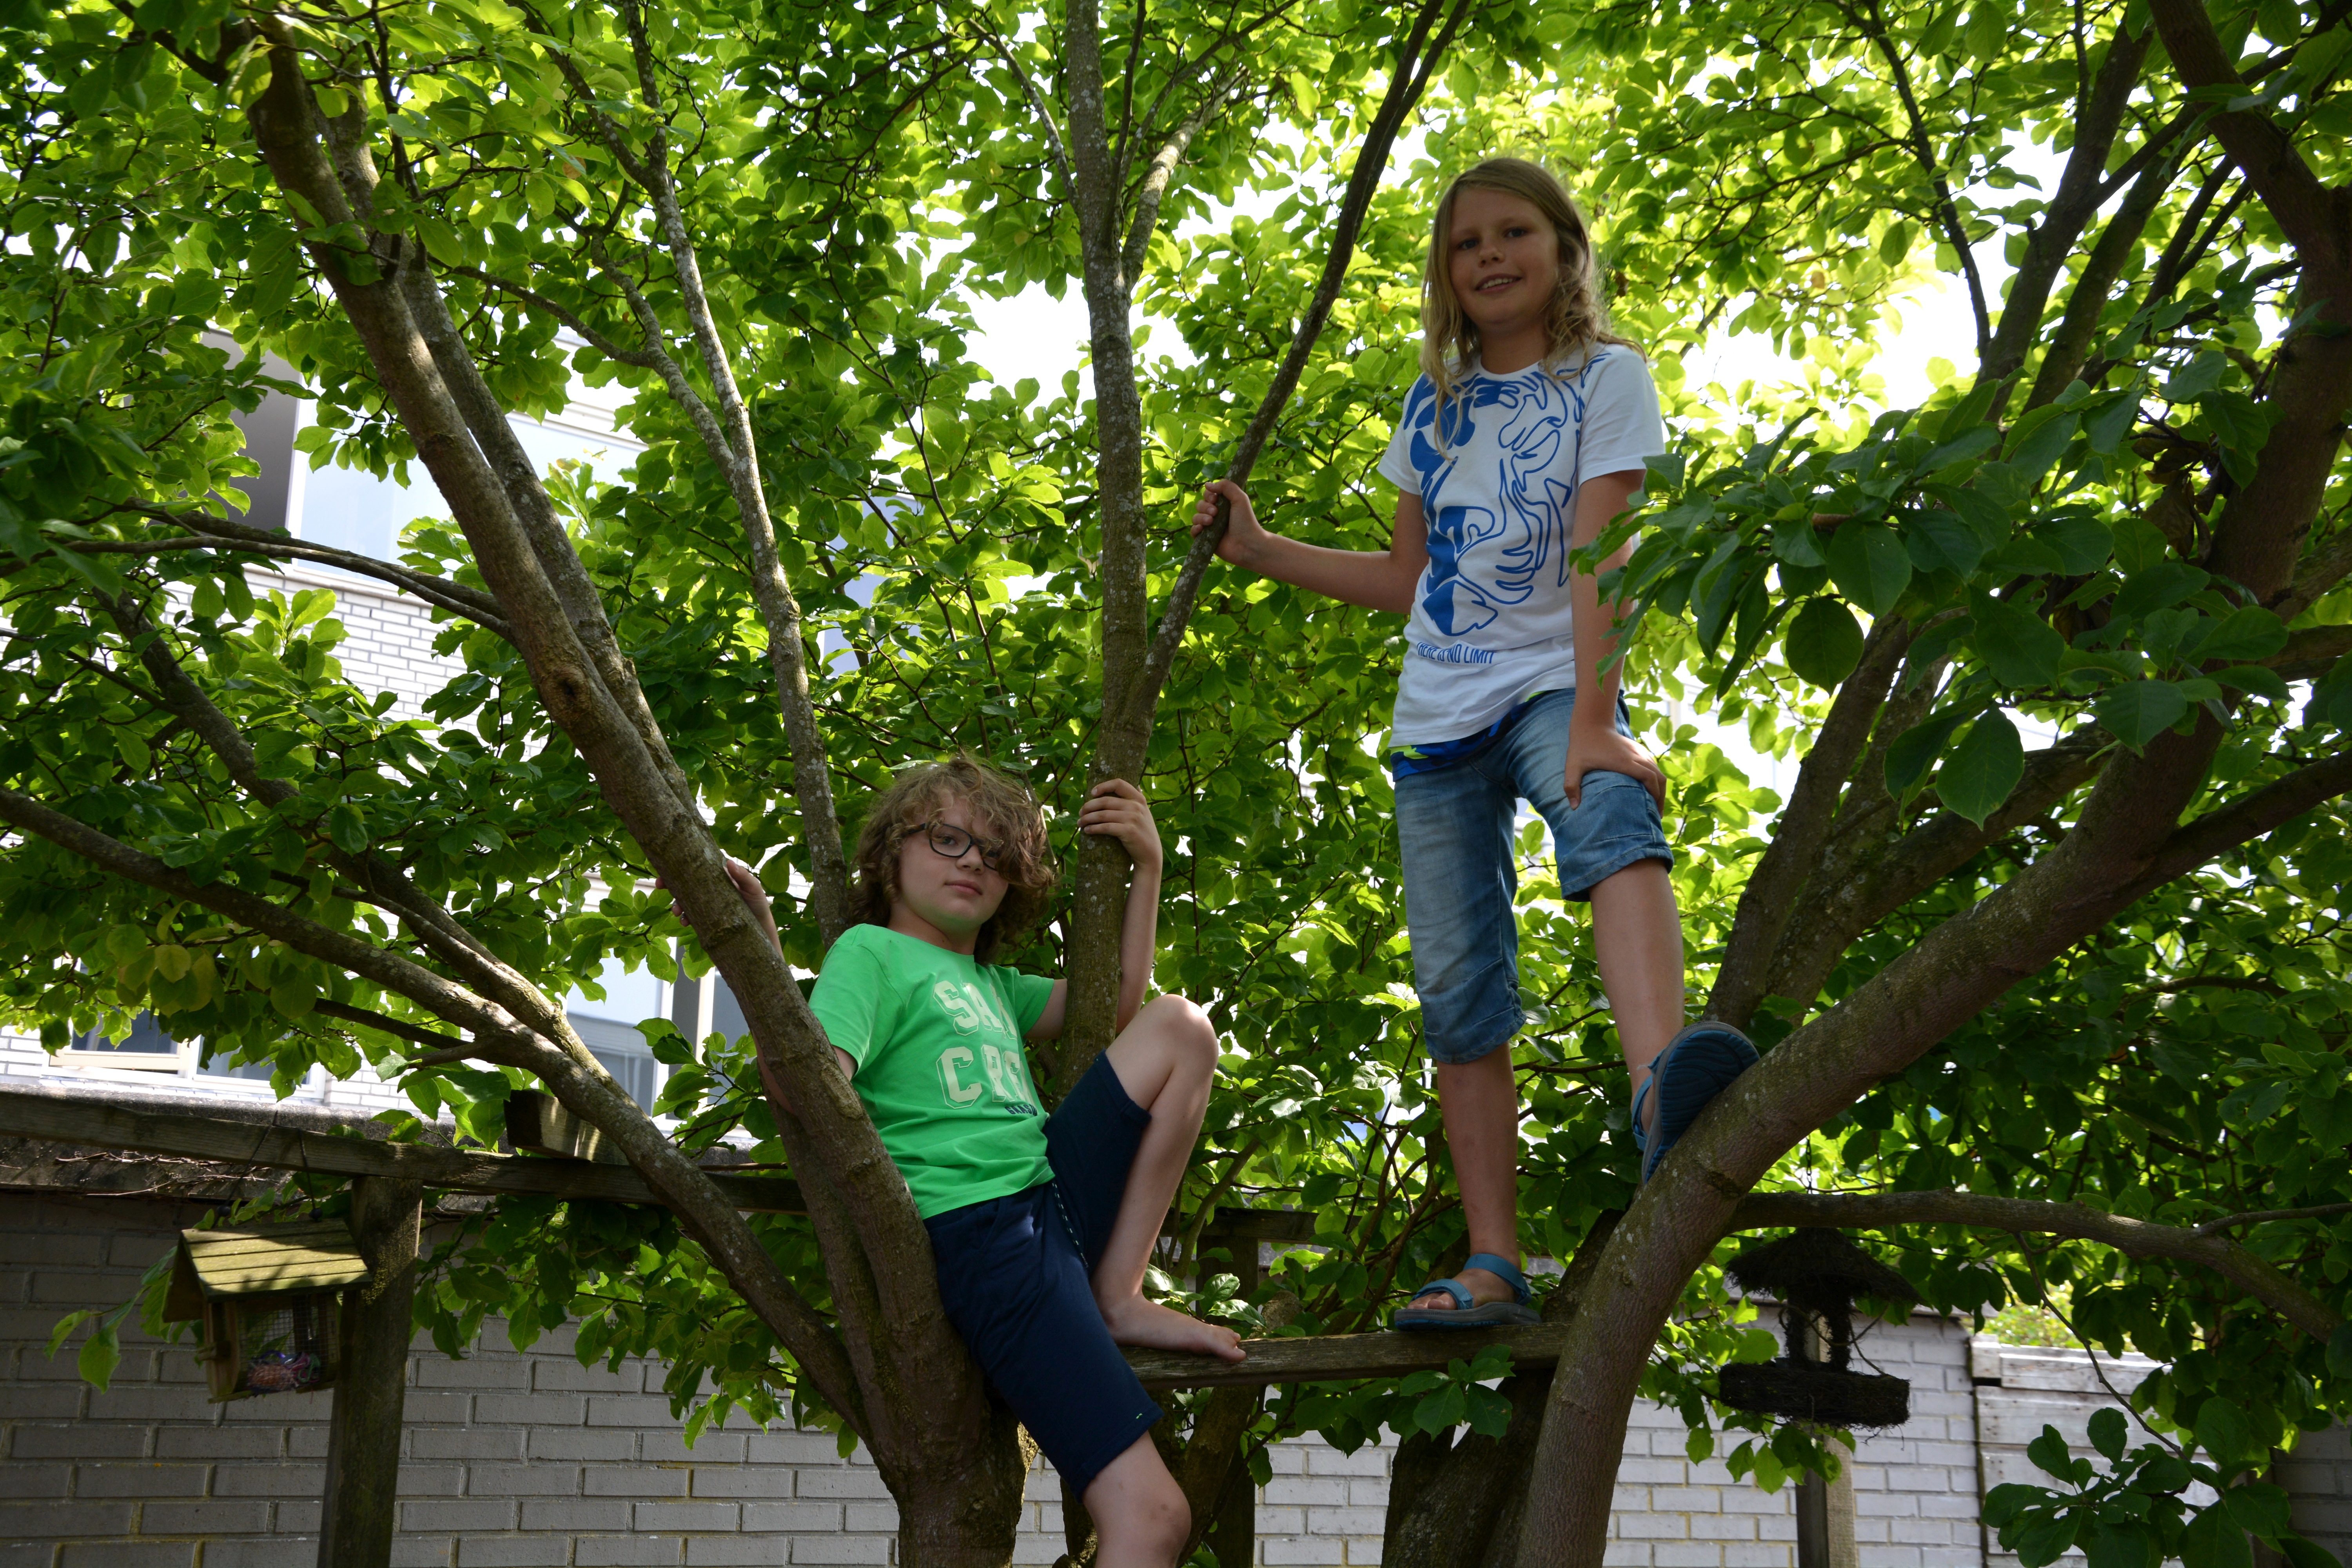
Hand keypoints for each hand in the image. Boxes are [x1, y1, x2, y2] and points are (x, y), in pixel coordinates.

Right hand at [662, 858, 779, 947]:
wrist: (761, 931)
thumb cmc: (758, 904)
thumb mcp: (754, 889)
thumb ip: (744, 877)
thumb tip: (729, 861)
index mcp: (717, 877)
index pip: (694, 867)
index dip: (678, 866)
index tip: (666, 868)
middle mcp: (708, 889)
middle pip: (684, 883)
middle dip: (669, 884)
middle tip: (660, 886)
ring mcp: (705, 904)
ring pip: (684, 900)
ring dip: (676, 904)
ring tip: (677, 911)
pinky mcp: (705, 920)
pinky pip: (690, 917)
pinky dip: (685, 918)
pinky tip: (685, 921)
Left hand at [1079, 778, 1162, 874]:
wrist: (1151, 853)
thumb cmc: (1143, 832)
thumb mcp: (1145, 812)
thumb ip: (1138, 800)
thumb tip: (1136, 784)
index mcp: (1139, 798)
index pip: (1119, 784)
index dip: (1103, 786)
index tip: (1092, 793)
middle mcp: (1136, 806)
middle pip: (1105, 801)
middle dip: (1089, 806)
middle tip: (1081, 812)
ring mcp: (1133, 818)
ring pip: (1103, 814)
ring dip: (1088, 818)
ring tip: (1080, 822)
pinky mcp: (1128, 831)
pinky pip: (1105, 827)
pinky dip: (1093, 828)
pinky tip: (1087, 830)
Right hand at [1191, 480, 1271, 567]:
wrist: (1247, 544)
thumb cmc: (1246, 521)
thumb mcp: (1240, 498)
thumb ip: (1226, 486)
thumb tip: (1207, 484)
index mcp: (1223, 504)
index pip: (1208, 495)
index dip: (1209, 495)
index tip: (1215, 499)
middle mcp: (1215, 515)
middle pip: (1200, 505)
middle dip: (1205, 507)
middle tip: (1215, 512)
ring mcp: (1210, 527)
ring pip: (1196, 517)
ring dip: (1200, 517)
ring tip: (1211, 521)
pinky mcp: (1205, 539)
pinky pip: (1193, 531)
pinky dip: (1195, 528)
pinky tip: (1202, 528)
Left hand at [1563, 725, 1665, 811]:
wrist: (1591, 723)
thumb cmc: (1582, 746)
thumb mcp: (1573, 766)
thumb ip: (1571, 786)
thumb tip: (1574, 807)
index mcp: (1624, 762)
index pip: (1649, 778)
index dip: (1655, 794)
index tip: (1654, 811)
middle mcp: (1635, 756)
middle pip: (1659, 777)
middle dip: (1661, 796)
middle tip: (1657, 815)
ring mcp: (1638, 751)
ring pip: (1658, 770)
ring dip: (1660, 788)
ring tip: (1655, 805)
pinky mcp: (1638, 749)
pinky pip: (1653, 765)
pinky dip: (1656, 778)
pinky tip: (1650, 789)